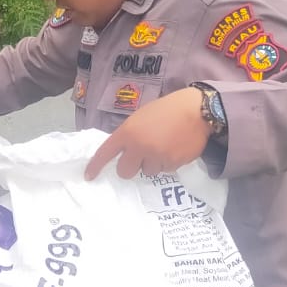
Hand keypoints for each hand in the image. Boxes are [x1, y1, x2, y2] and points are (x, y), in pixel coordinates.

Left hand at [84, 87, 210, 179]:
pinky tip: (174, 148)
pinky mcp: (173, 164)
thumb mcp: (140, 117)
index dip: (96, 166)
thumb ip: (129, 135)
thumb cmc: (167, 110)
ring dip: (152, 163)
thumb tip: (123, 152)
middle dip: (130, 167)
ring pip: (147, 172)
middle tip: (139, 157)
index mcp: (128, 133)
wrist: (197, 110)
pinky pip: (165, 170)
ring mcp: (157, 157)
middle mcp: (140, 147)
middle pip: (125, 172)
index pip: (106, 153)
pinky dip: (167, 162)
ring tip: (163, 146)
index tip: (88, 176)